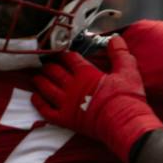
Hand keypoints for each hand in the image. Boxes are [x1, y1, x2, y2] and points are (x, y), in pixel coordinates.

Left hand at [32, 35, 162, 162]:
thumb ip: (119, 53)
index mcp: (85, 73)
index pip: (69, 58)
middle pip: (54, 72)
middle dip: (49, 66)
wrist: (125, 124)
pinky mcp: (65, 120)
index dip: (63, 54)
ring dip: (41, 81)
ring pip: (47, 88)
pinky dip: (38, 103)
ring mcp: (67, 103)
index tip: (59, 51)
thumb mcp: (128, 71)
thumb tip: (116, 38)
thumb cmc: (127, 98)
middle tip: (46, 63)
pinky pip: (46, 110)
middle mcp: (72, 86)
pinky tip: (35, 97)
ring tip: (37, 77)